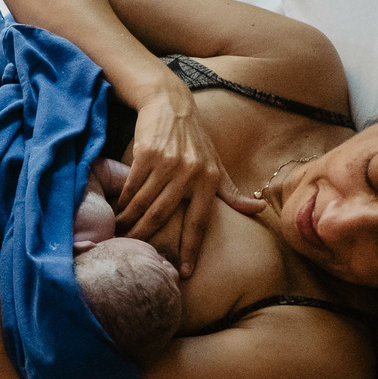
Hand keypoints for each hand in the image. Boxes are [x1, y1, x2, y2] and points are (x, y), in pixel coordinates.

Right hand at [116, 87, 264, 276]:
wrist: (170, 105)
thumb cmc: (194, 140)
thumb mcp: (216, 164)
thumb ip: (231, 191)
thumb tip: (259, 208)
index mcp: (209, 180)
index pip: (199, 222)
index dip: (192, 249)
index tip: (185, 272)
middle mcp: (191, 173)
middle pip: (165, 215)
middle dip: (149, 236)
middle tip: (137, 253)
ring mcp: (168, 163)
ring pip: (145, 202)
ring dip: (131, 220)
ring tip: (122, 234)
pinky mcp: (147, 153)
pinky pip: (133, 185)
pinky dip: (124, 200)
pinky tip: (118, 210)